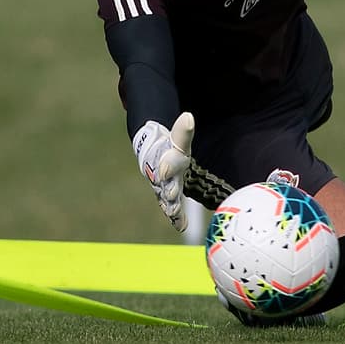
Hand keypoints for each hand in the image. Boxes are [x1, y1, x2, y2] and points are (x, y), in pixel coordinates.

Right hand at [131, 112, 195, 231]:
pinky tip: (182, 227)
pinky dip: (176, 219)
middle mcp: (161, 178)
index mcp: (165, 162)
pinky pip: (172, 210)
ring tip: (175, 215)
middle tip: (171, 197)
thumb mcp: (178, 139)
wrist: (155, 156)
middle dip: (168, 191)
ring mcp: (163, 190)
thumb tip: (189, 116)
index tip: (165, 169)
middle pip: (164, 186)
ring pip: (165, 201)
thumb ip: (183, 131)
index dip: (166, 167)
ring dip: (170, 208)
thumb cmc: (170, 147)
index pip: (165, 165)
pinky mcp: (168, 199)